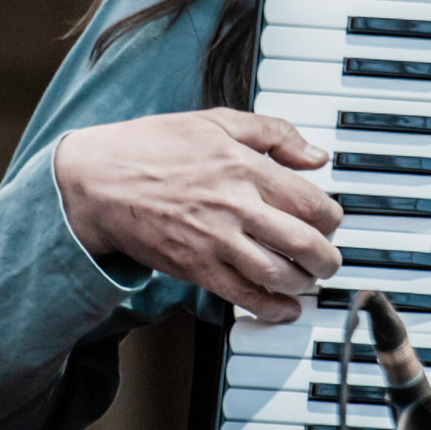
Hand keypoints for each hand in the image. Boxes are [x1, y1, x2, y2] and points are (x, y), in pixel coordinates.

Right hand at [53, 109, 343, 322]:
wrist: (98, 182)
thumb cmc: (153, 147)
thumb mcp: (216, 121)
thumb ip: (273, 134)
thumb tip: (316, 157)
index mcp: (245, 167)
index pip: (312, 202)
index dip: (332, 217)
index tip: (330, 220)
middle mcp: (236, 207)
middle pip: (306, 244)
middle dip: (328, 258)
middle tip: (329, 259)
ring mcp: (216, 242)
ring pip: (281, 275)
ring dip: (305, 283)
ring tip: (308, 279)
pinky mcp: (196, 269)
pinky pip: (245, 298)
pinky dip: (273, 309)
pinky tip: (286, 308)